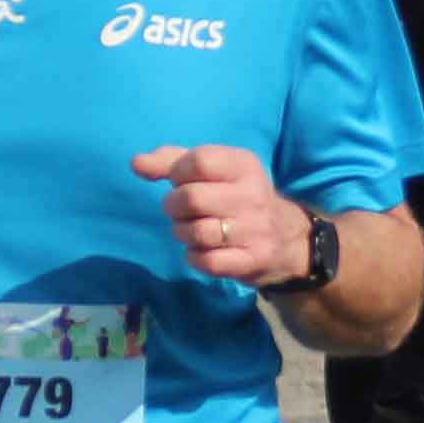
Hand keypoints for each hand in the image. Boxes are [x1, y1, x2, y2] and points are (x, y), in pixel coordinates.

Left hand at [134, 143, 306, 285]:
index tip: (179, 180)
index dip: (178, 172)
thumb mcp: (214, 170)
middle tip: (179, 211)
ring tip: (190, 230)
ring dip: (183, 233)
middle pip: (192, 198)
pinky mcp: (253, 260)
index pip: (200, 161)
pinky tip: (200, 251)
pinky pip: (207, 261)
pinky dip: (194, 257)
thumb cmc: (237, 196)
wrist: (286, 239)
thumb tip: (136, 163)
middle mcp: (254, 194)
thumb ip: (172, 161)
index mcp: (244, 165)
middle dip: (173, 206)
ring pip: (197, 232)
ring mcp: (255, 229)